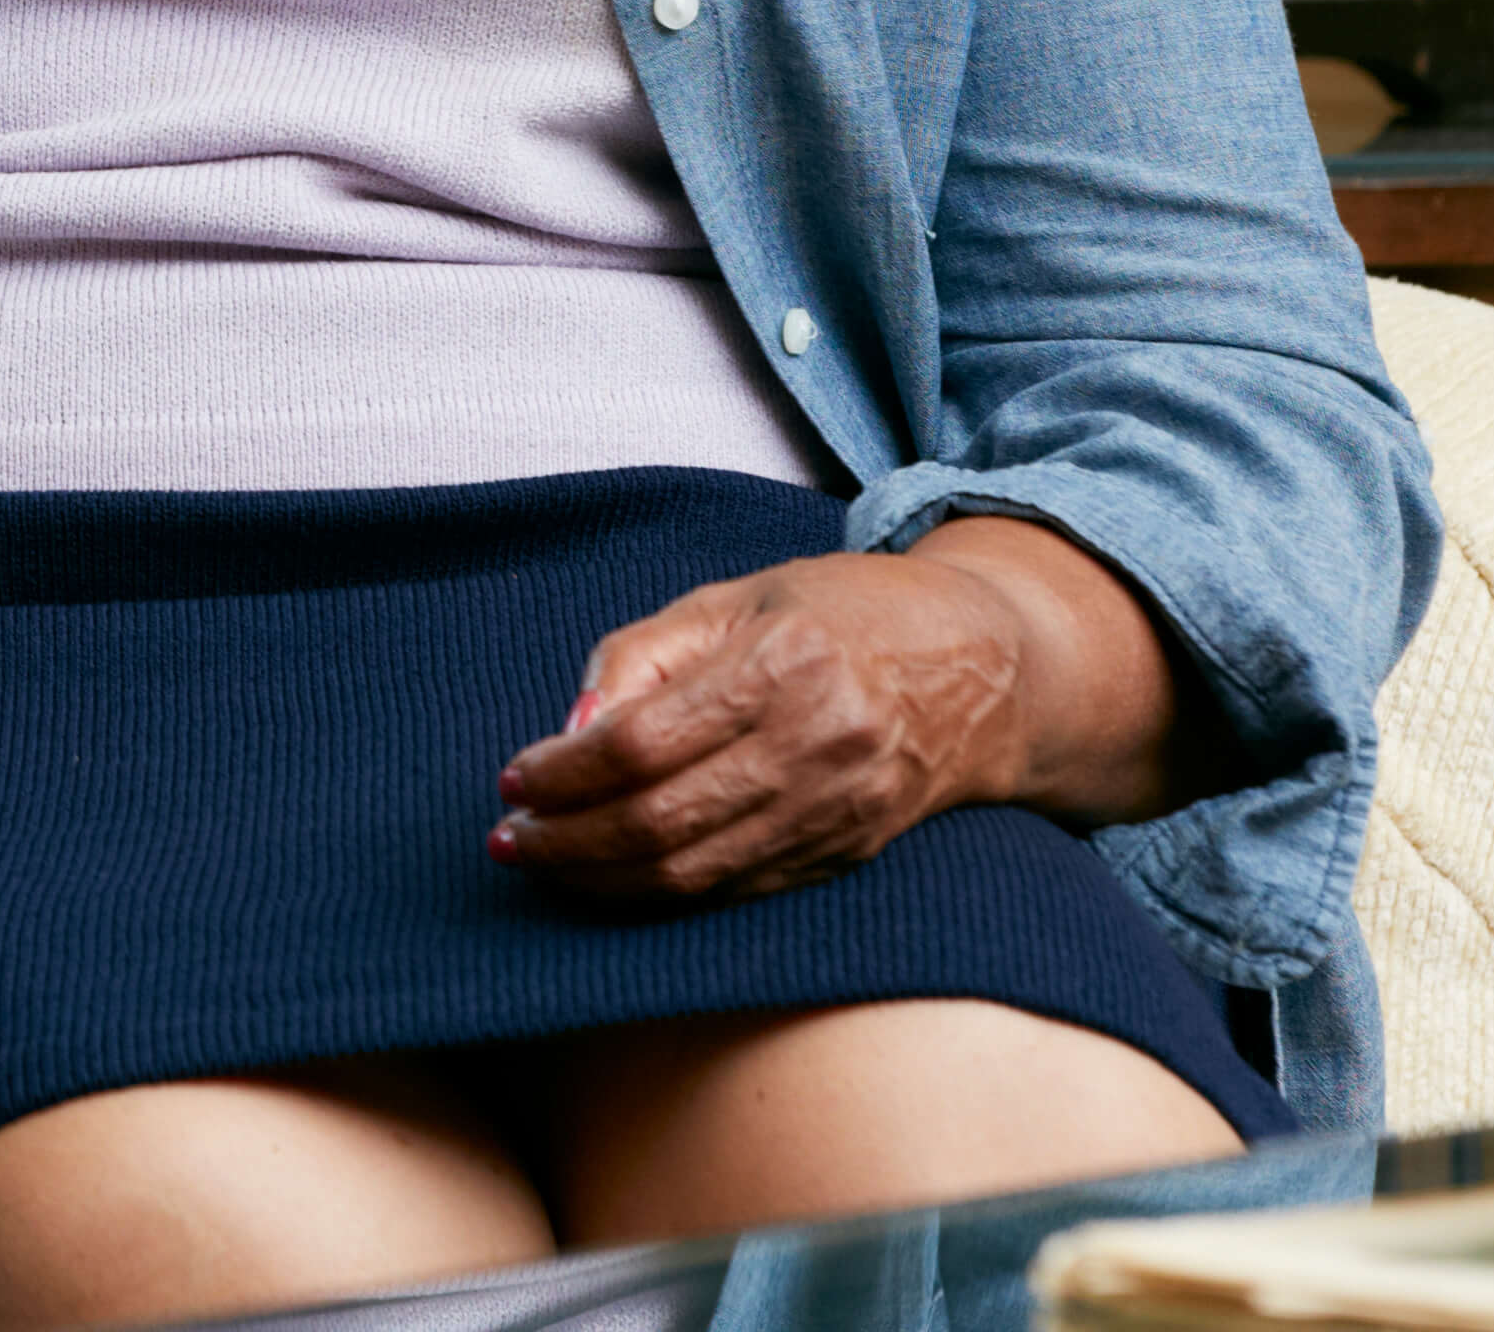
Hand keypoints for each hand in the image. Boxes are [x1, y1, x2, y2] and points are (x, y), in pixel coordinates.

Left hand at [487, 518, 1181, 900]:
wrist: (984, 670)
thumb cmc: (843, 615)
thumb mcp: (733, 600)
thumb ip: (641, 659)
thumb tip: (568, 735)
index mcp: (783, 666)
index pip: (641, 742)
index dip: (563, 772)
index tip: (514, 779)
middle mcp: (816, 747)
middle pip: (660, 820)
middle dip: (567, 840)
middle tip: (508, 839)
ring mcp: (837, 811)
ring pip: (694, 873)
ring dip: (602, 881)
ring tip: (543, 865)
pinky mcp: (846, 856)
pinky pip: (735, 890)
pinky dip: (662, 893)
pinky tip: (613, 880)